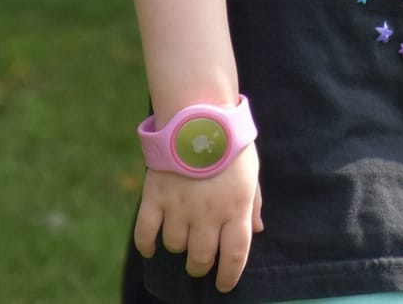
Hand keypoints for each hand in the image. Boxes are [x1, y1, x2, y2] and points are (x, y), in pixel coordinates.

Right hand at [133, 147, 263, 293]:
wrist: (198, 116)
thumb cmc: (229, 144)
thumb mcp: (250, 172)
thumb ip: (252, 204)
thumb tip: (256, 231)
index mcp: (236, 208)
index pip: (234, 256)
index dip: (229, 276)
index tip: (223, 286)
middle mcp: (208, 214)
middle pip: (201, 257)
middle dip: (200, 267)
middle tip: (199, 265)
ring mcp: (180, 206)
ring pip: (175, 246)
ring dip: (178, 248)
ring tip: (181, 238)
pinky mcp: (156, 196)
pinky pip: (146, 232)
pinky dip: (147, 244)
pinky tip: (151, 248)